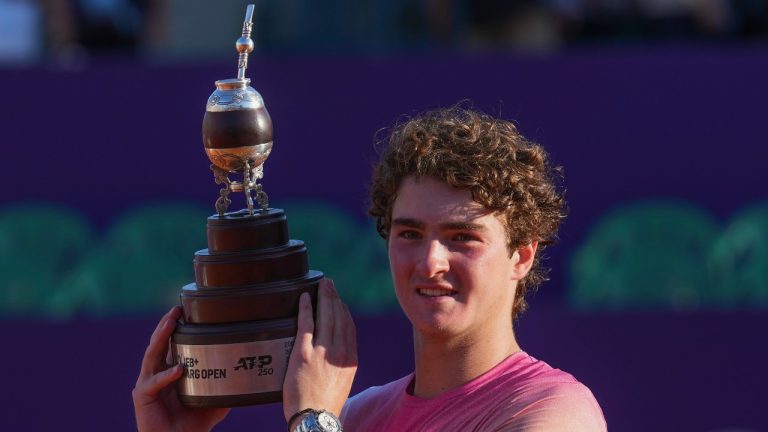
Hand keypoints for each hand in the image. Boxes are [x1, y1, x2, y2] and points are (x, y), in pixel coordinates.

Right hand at [132, 306, 229, 431]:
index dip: (175, 327)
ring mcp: (147, 384)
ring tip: (171, 324)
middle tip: (176, 309)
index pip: (171, 344)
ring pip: (152, 356)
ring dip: (161, 338)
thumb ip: (227, 389)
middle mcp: (156, 373)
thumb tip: (247, 377)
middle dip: (166, 324)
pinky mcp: (142, 397)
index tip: (186, 309)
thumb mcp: (214, 403)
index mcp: (170, 370)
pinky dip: (166, 376)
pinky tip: (178, 369)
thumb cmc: (192, 424)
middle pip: (158, 343)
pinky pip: (153, 383)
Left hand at [283, 279, 357, 422]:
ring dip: (323, 297)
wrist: (315, 420)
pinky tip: (305, 298)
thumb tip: (335, 350)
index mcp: (350, 359)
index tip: (339, 299)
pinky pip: (306, 325)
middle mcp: (340, 352)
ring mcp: (323, 352)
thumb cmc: (325, 405)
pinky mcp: (304, 355)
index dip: (344, 309)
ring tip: (321, 285)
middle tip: (329, 283)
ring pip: (325, 316)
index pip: (349, 326)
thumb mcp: (342, 382)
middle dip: (334, 297)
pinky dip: (306, 308)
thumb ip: (340, 363)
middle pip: (339, 316)